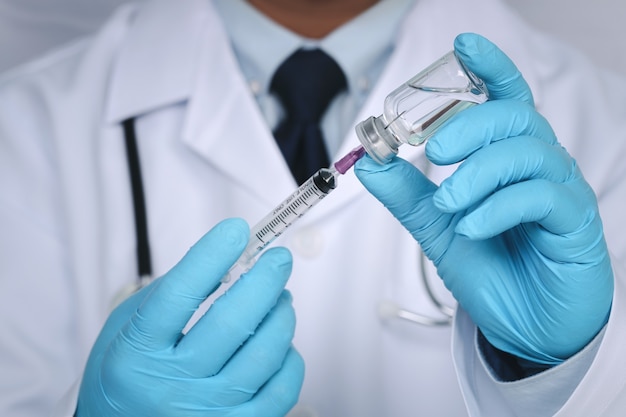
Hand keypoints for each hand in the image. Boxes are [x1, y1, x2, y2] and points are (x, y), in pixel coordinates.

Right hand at [76, 218, 303, 415]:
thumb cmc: (127, 374)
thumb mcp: (127, 327)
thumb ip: (170, 292)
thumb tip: (227, 260)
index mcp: (136, 353)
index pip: (177, 296)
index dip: (211, 257)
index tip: (236, 230)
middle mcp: (170, 386)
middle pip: (231, 324)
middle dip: (264, 280)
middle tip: (277, 259)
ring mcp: (205, 412)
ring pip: (263, 355)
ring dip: (281, 315)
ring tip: (279, 299)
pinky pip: (281, 391)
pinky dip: (289, 358)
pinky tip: (279, 343)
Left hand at [354, 33, 612, 364]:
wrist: (523, 327)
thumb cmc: (490, 269)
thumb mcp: (437, 228)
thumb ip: (407, 194)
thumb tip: (370, 163)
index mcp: (507, 160)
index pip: (505, 100)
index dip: (489, 68)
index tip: (464, 45)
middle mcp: (538, 167)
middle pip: (515, 117)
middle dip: (469, 126)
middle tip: (433, 151)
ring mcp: (561, 193)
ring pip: (528, 152)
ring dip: (477, 174)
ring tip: (448, 204)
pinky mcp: (575, 224)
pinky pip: (542, 197)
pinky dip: (497, 207)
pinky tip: (472, 228)